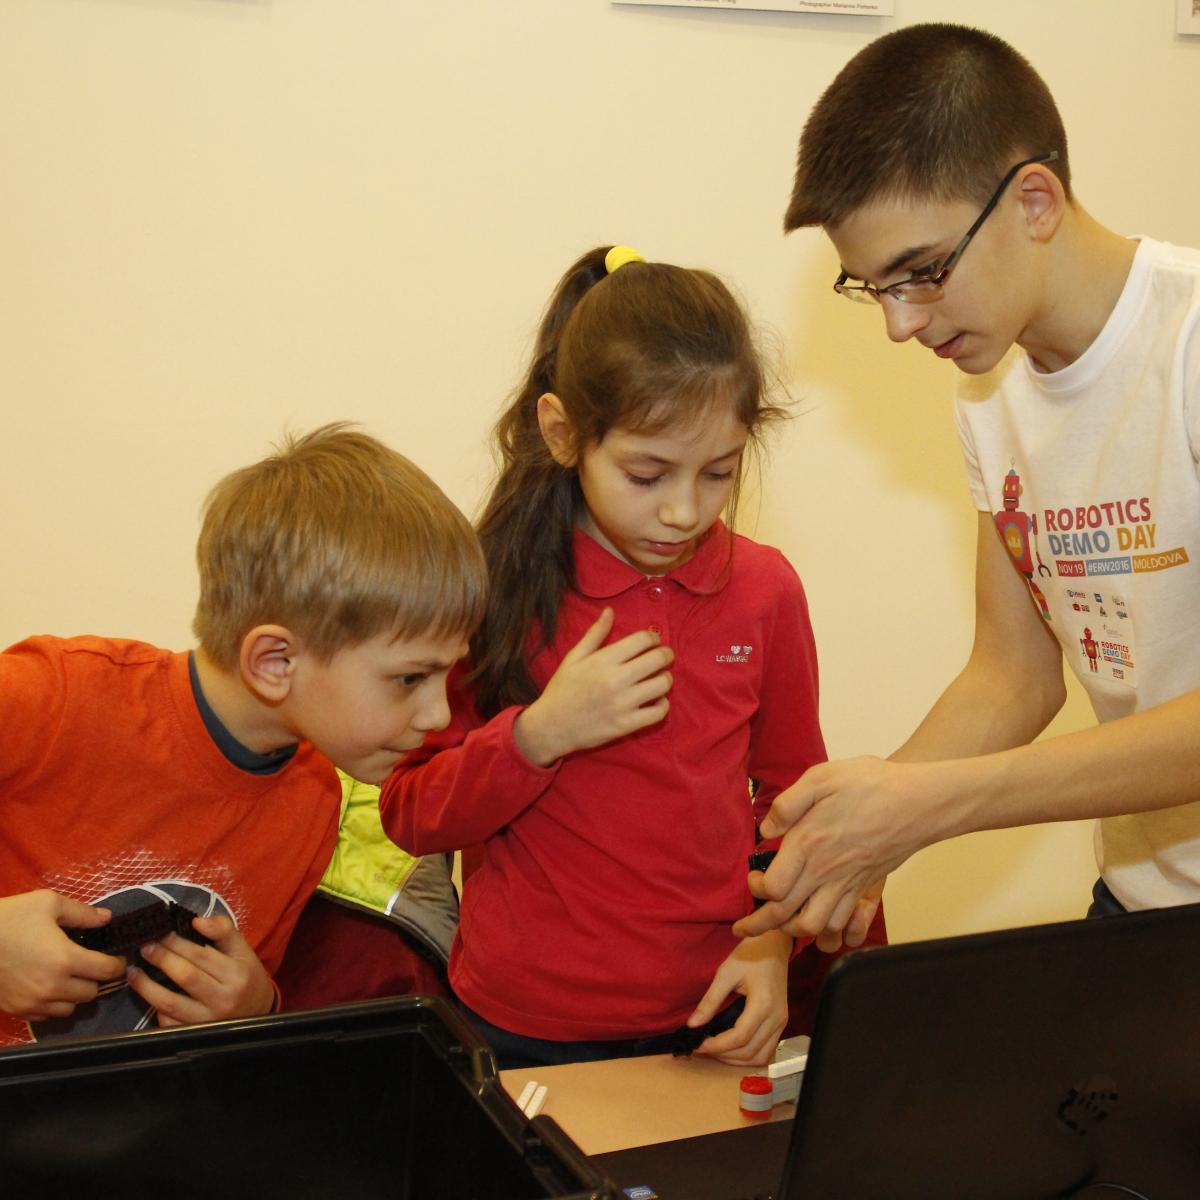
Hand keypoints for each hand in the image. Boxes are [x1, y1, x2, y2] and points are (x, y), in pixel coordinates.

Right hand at [0, 890, 124, 1020]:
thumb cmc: (9, 918)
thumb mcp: (48, 903)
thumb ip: (82, 913)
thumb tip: (106, 918)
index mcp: (66, 960)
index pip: (107, 971)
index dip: (117, 965)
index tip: (118, 958)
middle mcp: (53, 987)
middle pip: (91, 993)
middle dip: (96, 979)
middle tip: (92, 964)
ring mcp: (33, 1002)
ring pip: (70, 1008)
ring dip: (75, 994)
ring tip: (70, 976)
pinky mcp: (16, 1009)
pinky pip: (46, 1015)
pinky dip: (53, 1004)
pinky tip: (48, 987)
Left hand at [126, 915, 274, 1027]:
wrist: (258, 1013)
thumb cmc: (246, 977)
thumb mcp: (243, 950)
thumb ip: (224, 930)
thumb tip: (197, 921)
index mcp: (236, 974)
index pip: (201, 955)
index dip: (177, 943)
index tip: (160, 932)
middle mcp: (223, 999)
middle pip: (186, 976)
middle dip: (161, 959)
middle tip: (145, 947)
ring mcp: (207, 1021)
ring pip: (170, 1002)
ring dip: (147, 986)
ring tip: (133, 972)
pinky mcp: (195, 1035)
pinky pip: (169, 1022)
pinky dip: (154, 1008)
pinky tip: (146, 995)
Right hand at [514, 607, 673, 765]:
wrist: (551, 727)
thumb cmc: (562, 689)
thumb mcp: (573, 657)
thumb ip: (595, 634)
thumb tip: (610, 611)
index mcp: (602, 660)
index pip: (642, 640)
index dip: (653, 638)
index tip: (653, 641)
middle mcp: (615, 680)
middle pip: (658, 660)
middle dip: (666, 655)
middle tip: (664, 657)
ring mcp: (622, 704)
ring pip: (662, 685)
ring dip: (665, 679)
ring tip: (659, 678)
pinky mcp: (626, 725)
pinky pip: (659, 712)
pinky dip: (662, 705)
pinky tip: (655, 700)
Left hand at [685, 931, 791, 1066]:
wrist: (773, 945)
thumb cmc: (751, 954)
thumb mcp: (726, 973)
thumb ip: (710, 1001)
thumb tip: (692, 1024)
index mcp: (763, 1003)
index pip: (739, 1037)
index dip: (716, 1046)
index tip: (697, 1045)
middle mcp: (777, 1018)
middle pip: (749, 1052)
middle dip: (723, 1055)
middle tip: (701, 1048)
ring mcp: (782, 1022)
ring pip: (760, 1057)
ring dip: (736, 1060)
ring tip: (714, 1050)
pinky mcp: (781, 1023)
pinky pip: (766, 1050)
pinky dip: (748, 1056)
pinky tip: (731, 1048)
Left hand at [734, 757, 931, 940]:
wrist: (919, 802)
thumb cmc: (870, 784)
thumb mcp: (821, 778)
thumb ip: (788, 805)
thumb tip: (765, 830)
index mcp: (809, 844)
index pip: (773, 888)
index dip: (756, 888)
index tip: (753, 876)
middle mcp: (826, 871)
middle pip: (785, 916)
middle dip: (758, 926)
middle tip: (743, 927)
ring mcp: (847, 883)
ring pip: (814, 927)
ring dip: (790, 930)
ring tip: (778, 922)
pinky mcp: (863, 886)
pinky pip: (841, 922)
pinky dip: (823, 929)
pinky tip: (813, 918)